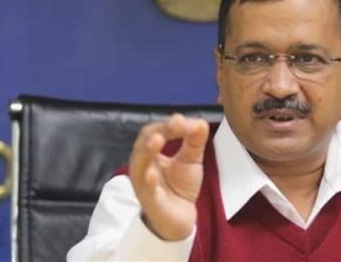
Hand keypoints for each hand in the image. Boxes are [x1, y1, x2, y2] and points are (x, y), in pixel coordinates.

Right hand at [129, 114, 208, 240]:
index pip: (155, 131)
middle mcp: (143, 165)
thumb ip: (195, 141)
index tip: (183, 120)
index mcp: (151, 152)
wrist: (180, 219)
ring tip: (157, 139)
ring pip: (140, 163)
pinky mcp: (149, 200)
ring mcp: (144, 182)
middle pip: (145, 142)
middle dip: (160, 130)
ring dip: (148, 151)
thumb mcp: (191, 160)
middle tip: (177, 122)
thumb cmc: (179, 186)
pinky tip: (152, 173)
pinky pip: (146, 189)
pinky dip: (148, 180)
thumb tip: (200, 121)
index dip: (168, 124)